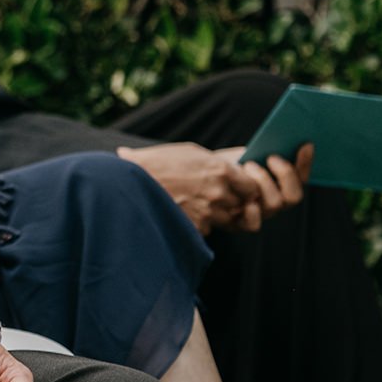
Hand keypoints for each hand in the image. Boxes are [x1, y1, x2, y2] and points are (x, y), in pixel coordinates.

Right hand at [116, 142, 310, 233]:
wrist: (128, 181)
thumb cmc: (158, 162)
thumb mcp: (190, 152)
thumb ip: (217, 164)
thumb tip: (236, 169)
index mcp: (221, 170)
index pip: (252, 187)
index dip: (246, 189)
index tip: (238, 187)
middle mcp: (218, 193)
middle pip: (242, 206)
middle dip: (232, 203)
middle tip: (216, 196)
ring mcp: (207, 213)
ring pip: (226, 219)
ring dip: (216, 215)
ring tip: (196, 204)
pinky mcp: (194, 228)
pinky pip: (207, 229)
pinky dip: (198, 224)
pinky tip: (182, 212)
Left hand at [213, 143, 310, 231]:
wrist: (198, 177)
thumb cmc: (224, 163)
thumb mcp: (245, 154)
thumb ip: (265, 151)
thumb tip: (285, 135)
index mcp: (280, 184)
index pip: (301, 178)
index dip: (306, 163)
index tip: (304, 145)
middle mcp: (274, 201)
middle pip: (293, 196)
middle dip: (286, 174)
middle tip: (272, 157)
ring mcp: (259, 214)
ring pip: (275, 204)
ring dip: (264, 181)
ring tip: (248, 166)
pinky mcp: (240, 224)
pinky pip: (253, 224)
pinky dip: (253, 213)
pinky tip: (248, 201)